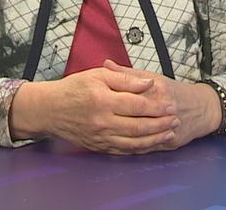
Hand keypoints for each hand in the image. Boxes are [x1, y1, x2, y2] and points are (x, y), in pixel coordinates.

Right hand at [9, 66, 179, 153]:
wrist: (49, 109)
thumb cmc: (73, 88)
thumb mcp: (98, 75)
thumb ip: (125, 78)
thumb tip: (148, 83)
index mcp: (103, 100)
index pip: (137, 106)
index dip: (157, 107)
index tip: (170, 105)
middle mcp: (102, 121)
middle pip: (138, 127)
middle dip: (161, 125)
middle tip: (175, 120)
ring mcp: (99, 137)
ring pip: (133, 142)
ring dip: (154, 139)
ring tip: (169, 133)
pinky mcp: (97, 146)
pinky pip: (122, 151)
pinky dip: (139, 149)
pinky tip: (150, 144)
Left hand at [101, 60, 220, 149]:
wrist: (201, 108)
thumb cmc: (174, 91)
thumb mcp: (153, 77)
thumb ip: (128, 73)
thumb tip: (106, 64)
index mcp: (156, 91)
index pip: (128, 97)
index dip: (109, 101)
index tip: (91, 101)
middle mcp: (162, 111)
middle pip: (131, 119)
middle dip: (110, 122)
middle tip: (90, 121)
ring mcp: (166, 128)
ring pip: (137, 137)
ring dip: (119, 137)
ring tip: (100, 135)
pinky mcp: (168, 144)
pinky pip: (145, 148)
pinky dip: (129, 148)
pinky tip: (116, 146)